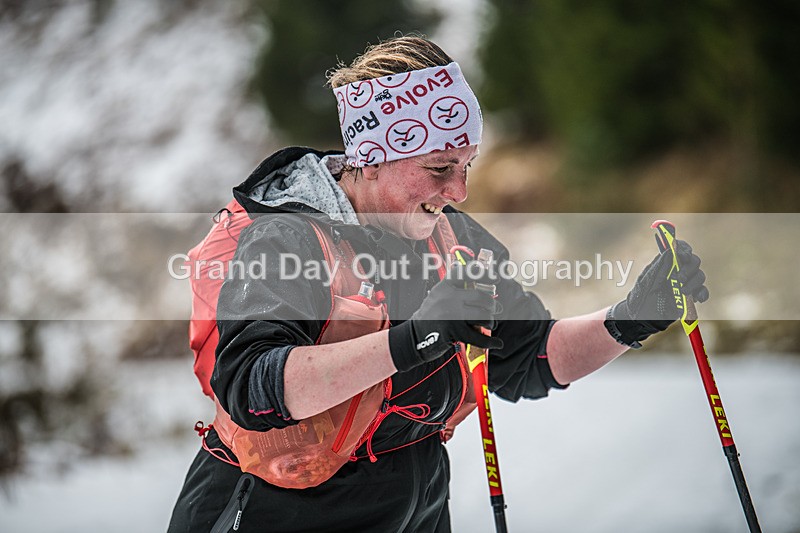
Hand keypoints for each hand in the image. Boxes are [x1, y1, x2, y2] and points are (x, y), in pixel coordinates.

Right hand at [388, 264, 502, 371]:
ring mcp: (451, 315)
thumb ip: (452, 288)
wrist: (413, 336)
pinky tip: (496, 343)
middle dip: (490, 303)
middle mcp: (448, 298)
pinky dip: (490, 341)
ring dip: (490, 321)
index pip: (466, 274)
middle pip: (479, 296)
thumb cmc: (428, 316)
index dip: (484, 275)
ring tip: (489, 323)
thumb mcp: (436, 296)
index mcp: (444, 287)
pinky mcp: (454, 332)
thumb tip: (477, 286)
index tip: (496, 279)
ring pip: (482, 315)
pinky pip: (478, 337)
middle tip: (493, 308)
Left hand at [605, 239, 708, 346]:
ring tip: (683, 292)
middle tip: (678, 279)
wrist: (642, 320)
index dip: (684, 249)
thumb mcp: (648, 281)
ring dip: (694, 282)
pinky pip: (702, 291)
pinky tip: (697, 299)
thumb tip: (672, 250)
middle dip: (689, 269)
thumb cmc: (640, 298)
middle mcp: (677, 271)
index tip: (683, 256)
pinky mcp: (690, 297)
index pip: (679, 249)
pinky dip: (702, 293)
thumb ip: (660, 266)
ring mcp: (684, 283)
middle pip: (693, 261)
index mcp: (665, 263)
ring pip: (699, 276)